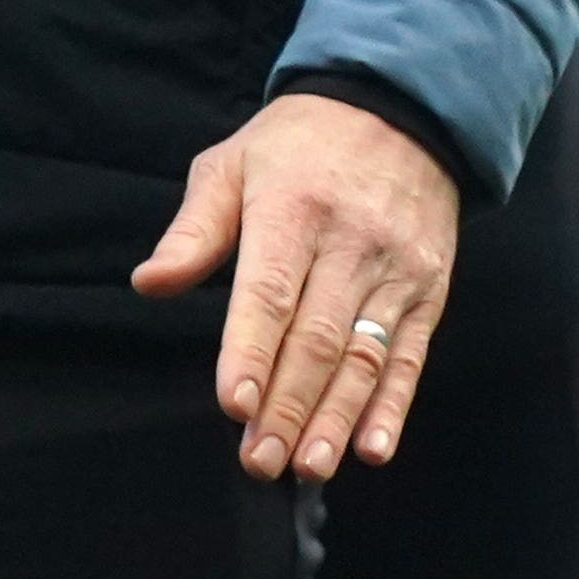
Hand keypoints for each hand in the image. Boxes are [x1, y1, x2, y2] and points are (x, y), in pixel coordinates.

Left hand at [131, 90, 459, 480]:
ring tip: (309, 467)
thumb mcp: (233, 163)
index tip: (232, 404)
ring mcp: (395, 271)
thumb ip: (194, 229)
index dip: (251, 351)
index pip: (269, 293)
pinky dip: (393, 407)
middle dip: (287, 406)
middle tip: (258, 461)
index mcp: (291, 210)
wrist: (401, 112)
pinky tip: (373, 448)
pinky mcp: (428, 291)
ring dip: (336, 418)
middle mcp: (348, 244)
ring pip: (363, 356)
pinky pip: (410, 356)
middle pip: (317, 338)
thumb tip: (150, 282)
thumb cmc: (298, 145)